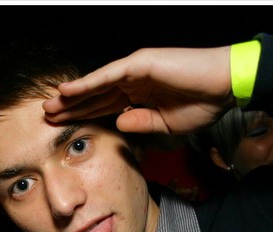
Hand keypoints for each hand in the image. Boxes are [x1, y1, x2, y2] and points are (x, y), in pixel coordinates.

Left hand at [43, 46, 236, 134]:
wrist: (226, 86)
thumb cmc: (203, 103)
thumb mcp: (165, 124)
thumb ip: (140, 123)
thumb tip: (119, 124)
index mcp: (139, 96)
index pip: (104, 107)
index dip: (84, 116)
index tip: (64, 127)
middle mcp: (133, 81)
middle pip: (94, 96)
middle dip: (71, 107)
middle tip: (47, 116)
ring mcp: (135, 71)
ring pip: (96, 86)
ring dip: (71, 96)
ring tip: (49, 106)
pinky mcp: (139, 64)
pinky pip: (106, 76)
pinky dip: (86, 83)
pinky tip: (67, 91)